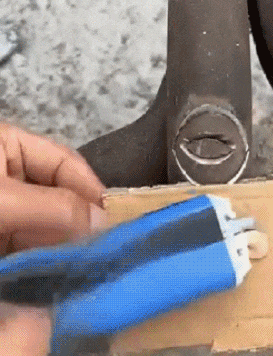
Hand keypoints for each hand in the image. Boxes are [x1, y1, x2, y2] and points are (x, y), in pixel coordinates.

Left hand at [0, 123, 106, 354]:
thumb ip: (52, 207)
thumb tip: (104, 222)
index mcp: (10, 148)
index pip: (65, 163)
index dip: (91, 188)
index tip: (114, 219)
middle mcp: (12, 176)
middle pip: (60, 194)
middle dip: (81, 220)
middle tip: (106, 248)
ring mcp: (6, 209)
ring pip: (47, 223)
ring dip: (66, 243)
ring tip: (90, 263)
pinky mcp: (1, 238)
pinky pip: (30, 246)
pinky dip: (46, 259)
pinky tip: (63, 272)